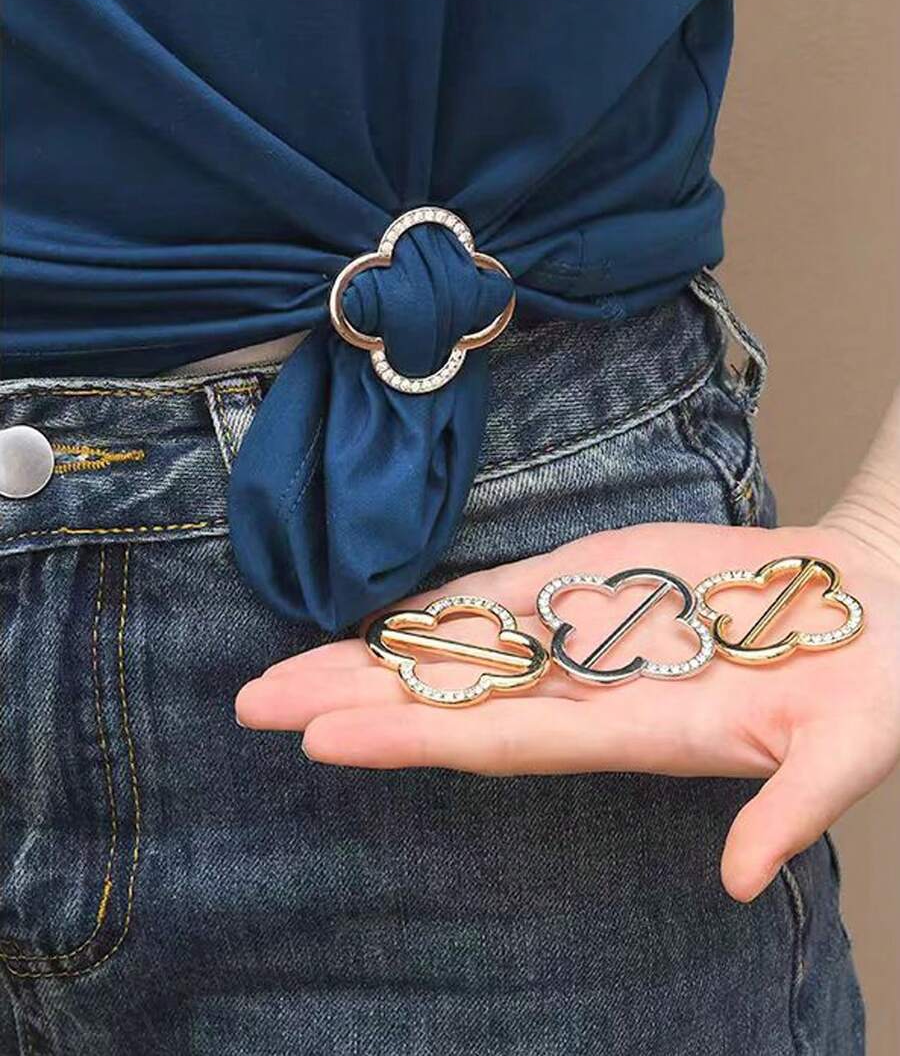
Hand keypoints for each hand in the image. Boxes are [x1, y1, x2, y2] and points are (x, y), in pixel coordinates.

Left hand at [235, 520, 899, 901]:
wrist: (879, 610)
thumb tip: (745, 878)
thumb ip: (795, 809)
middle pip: (452, 701)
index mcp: (638, 732)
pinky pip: (507, 600)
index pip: (501, 739)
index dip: (412, 739)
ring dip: (374, 659)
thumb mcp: (847, 749)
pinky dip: (438, 610)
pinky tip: (381, 622)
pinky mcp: (605, 585)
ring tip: (285, 669)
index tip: (319, 738)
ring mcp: (592, 638)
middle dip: (353, 703)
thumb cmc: (872, 686)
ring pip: (463, 650)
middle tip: (249, 705)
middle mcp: (594, 691)